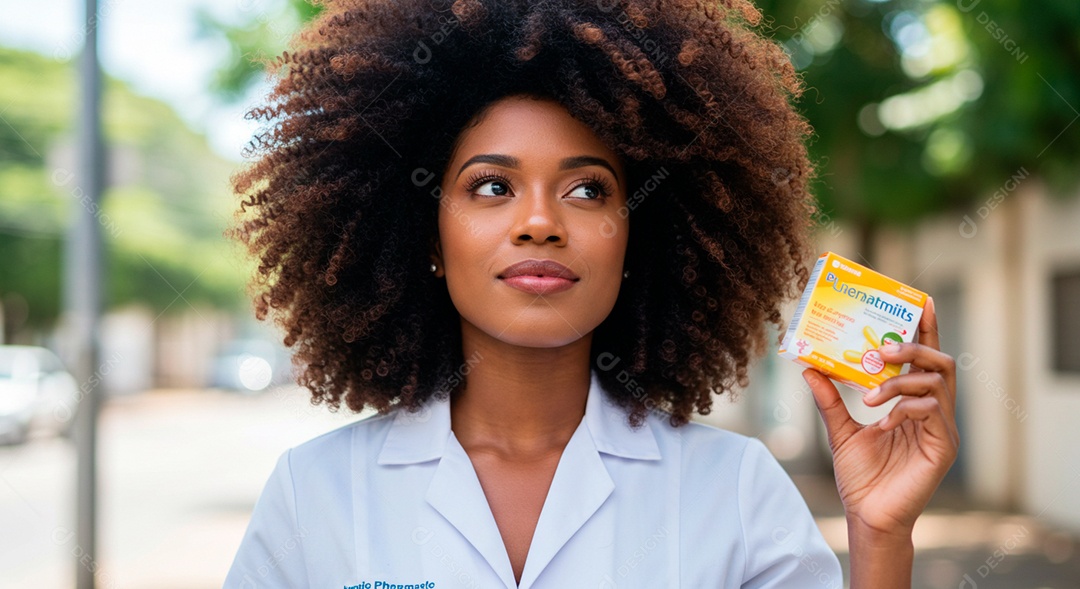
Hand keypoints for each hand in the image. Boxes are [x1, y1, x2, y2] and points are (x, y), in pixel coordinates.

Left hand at [803, 296, 959, 536]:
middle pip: (940, 361)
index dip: (926, 328)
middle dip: (912, 347)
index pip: (925, 358)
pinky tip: (883, 421)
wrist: (867, 515)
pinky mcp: (943, 446)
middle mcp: (933, 410)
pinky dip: (904, 407)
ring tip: (870, 395)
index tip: (920, 300)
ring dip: (899, 381)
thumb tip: (809, 366)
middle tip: (880, 351)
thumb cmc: (862, 477)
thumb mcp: (840, 431)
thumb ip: (830, 399)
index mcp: (912, 402)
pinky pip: (931, 410)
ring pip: (936, 381)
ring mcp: (942, 428)